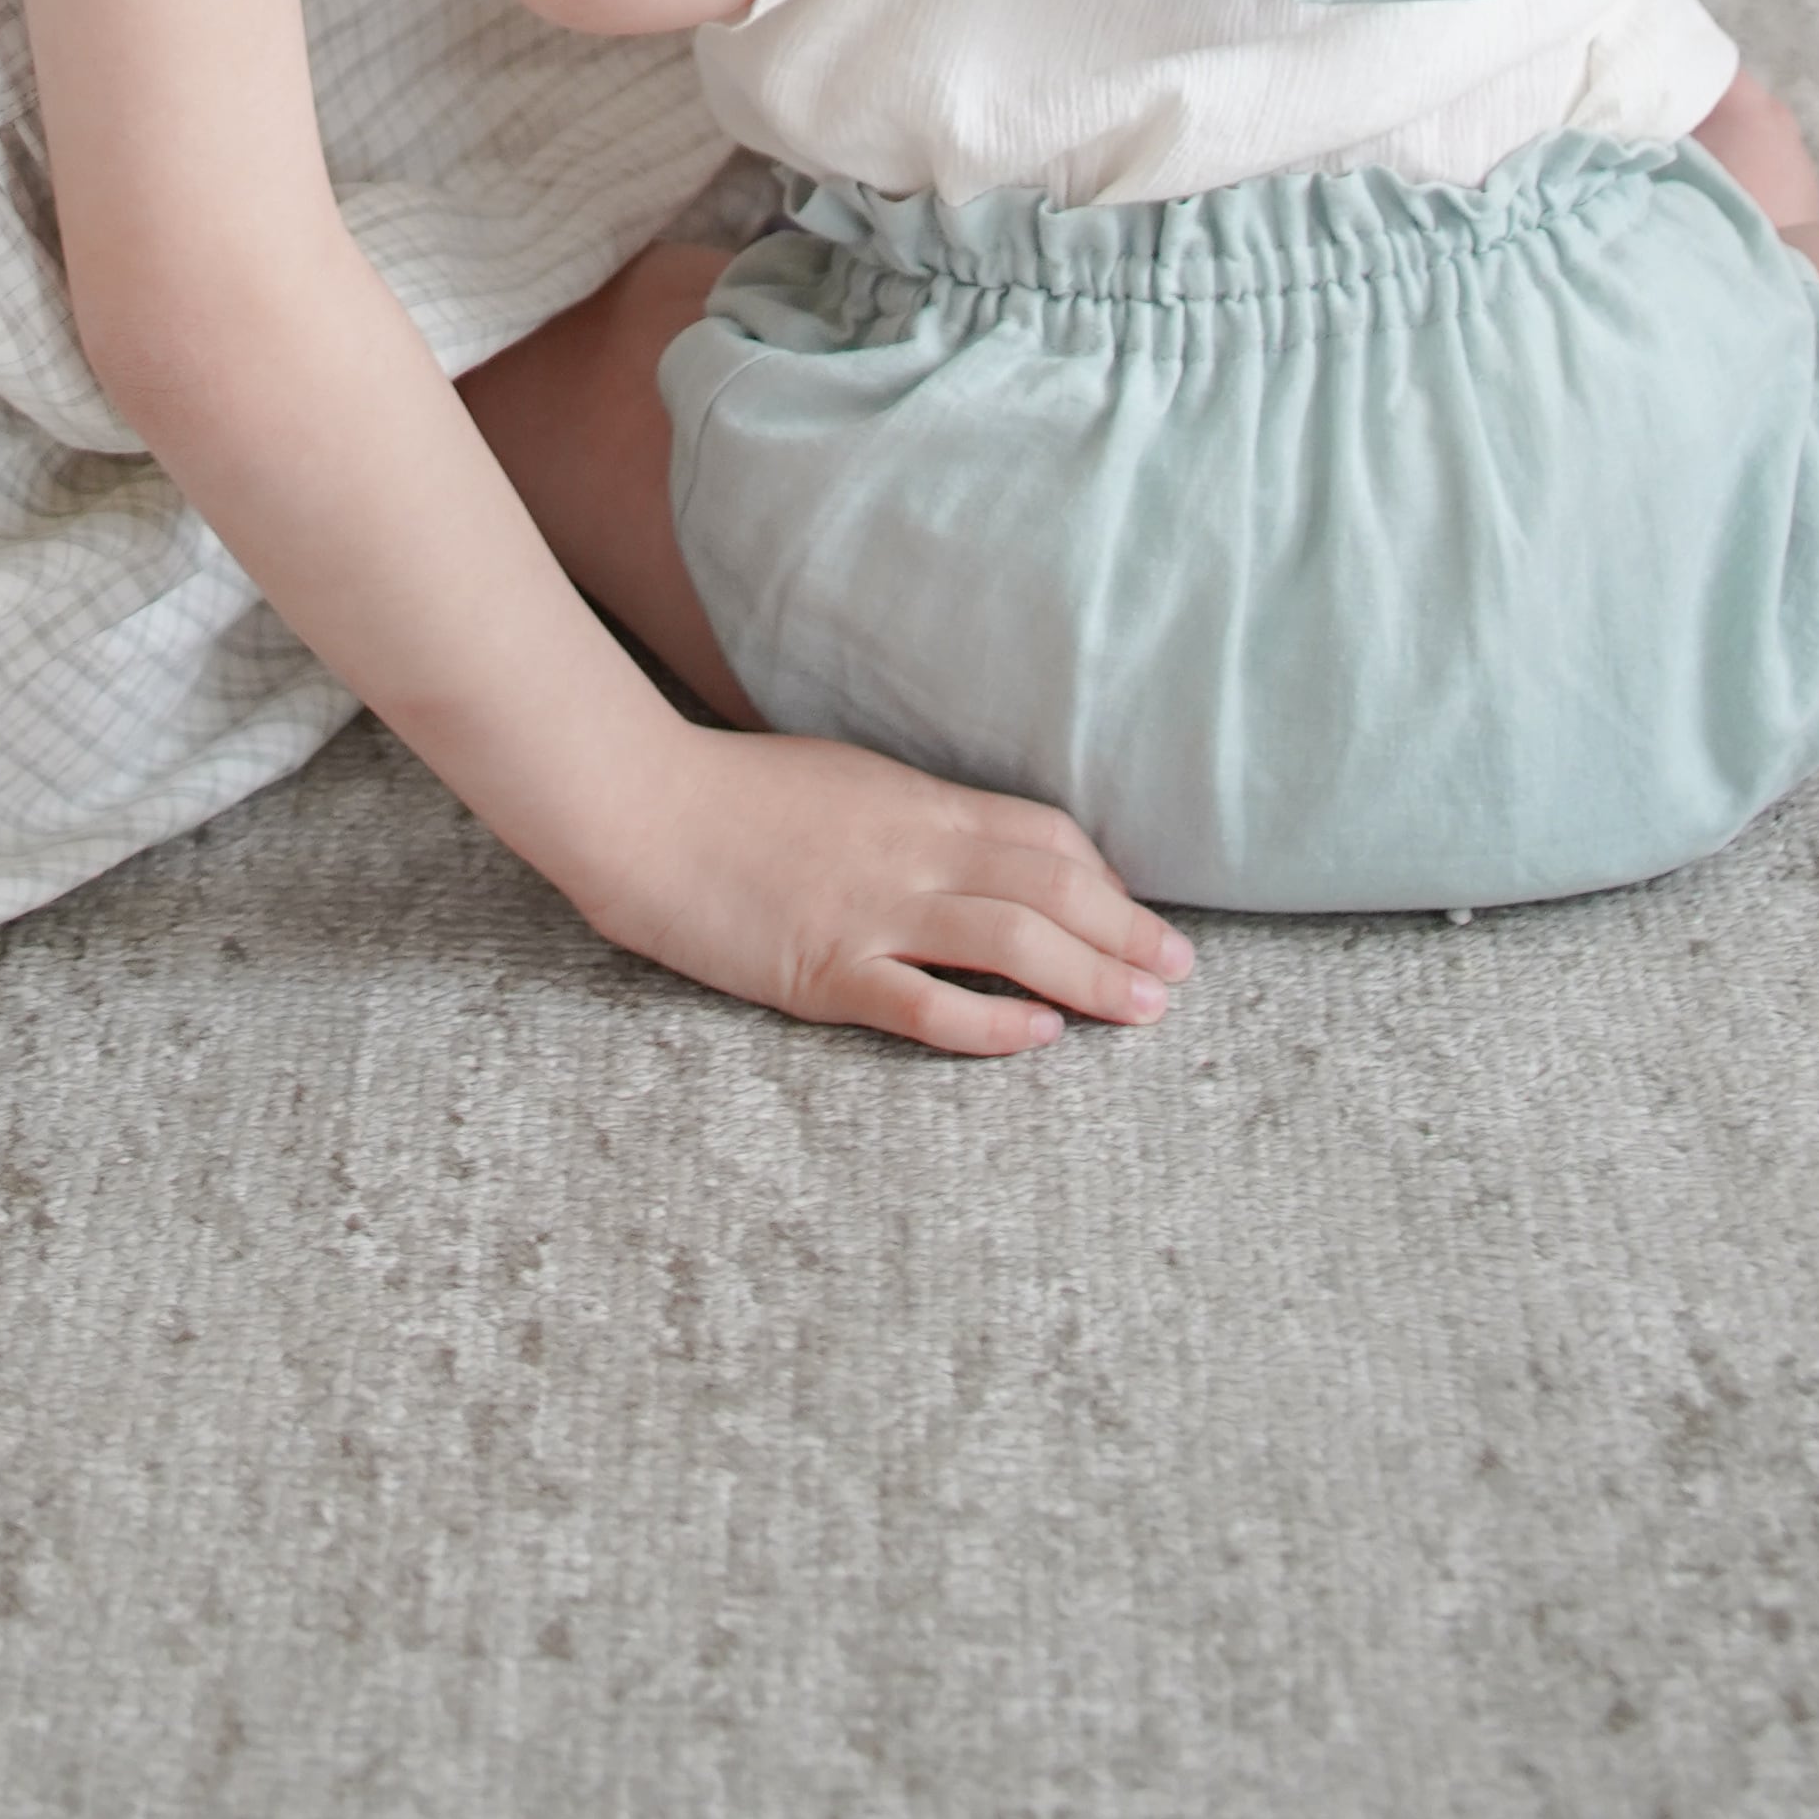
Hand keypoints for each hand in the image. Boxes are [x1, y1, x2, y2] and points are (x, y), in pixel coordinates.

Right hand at [586, 726, 1190, 1055]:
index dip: (1104, 879)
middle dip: (1125, 933)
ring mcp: (870, 914)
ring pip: (1010, 944)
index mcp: (914, 802)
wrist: (639, 810)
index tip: (1137, 915)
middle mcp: (909, 854)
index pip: (1041, 835)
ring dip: (1090, 978)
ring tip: (1141, 1012)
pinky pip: (925, 1004)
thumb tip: (969, 846)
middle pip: (1049, 891)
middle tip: (1179, 974)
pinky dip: (991, 1023)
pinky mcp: (825, 972)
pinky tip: (1038, 1037)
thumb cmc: (730, 792)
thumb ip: (908, 814)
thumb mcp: (841, 780)